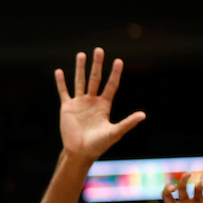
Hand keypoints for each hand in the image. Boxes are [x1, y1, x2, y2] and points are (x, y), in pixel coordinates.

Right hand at [54, 48, 145, 162]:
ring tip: (81, 55)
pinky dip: (61, 82)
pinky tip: (59, 71)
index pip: (111, 85)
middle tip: (99, 50)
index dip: (115, 73)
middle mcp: (92, 101)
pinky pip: (64, 92)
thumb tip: (143, 115)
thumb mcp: (115, 133)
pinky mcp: (67, 107)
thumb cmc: (99, 144)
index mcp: (104, 105)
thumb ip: (127, 123)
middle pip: (95, 79)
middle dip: (97, 64)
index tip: (118, 61)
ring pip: (80, 81)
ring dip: (80, 68)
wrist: (80, 152)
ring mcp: (79, 103)